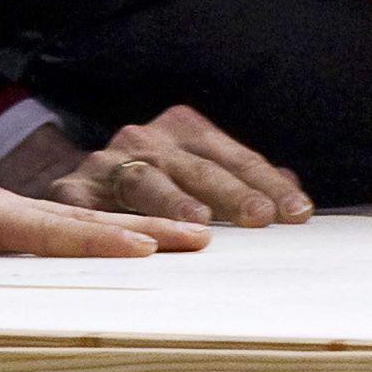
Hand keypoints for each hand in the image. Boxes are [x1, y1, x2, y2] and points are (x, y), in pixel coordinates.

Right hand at [0, 107, 311, 226]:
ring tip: (199, 224)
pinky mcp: (73, 192)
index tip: (298, 212)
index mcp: (184, 131)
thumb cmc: (153, 186)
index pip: (235, 158)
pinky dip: (115, 224)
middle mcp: (146, 140)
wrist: (74, 184)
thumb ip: (243, 182)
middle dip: (232, 192)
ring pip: (146, 180)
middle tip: (261, 217)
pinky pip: (95, 210)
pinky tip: (137, 240)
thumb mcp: (197, 176)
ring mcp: (107, 163)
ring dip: (174, 201)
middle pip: (198, 167)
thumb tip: (292, 191)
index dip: (268, 184)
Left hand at [0, 136, 208, 262]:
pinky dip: (89, 238)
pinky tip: (113, 248)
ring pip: (67, 228)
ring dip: (126, 232)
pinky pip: (47, 234)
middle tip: (199, 237)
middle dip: (141, 229)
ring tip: (180, 239)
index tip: (151, 246)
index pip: (47, 227)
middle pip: (75, 223)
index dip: (100, 239)